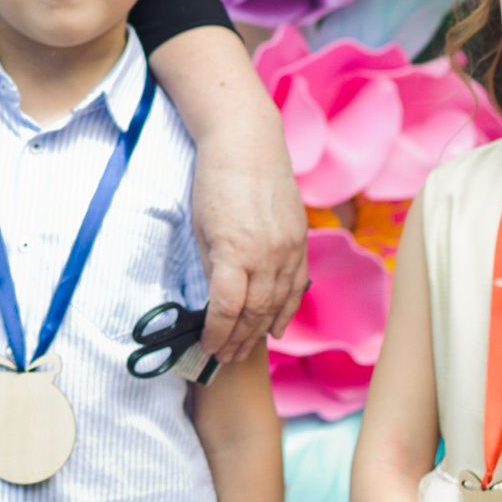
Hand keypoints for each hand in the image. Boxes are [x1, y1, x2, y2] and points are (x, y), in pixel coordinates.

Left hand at [193, 157, 309, 368]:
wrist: (247, 143)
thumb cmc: (214, 181)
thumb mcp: (200, 228)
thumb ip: (211, 268)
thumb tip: (214, 303)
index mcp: (234, 251)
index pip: (227, 309)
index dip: (216, 334)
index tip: (207, 347)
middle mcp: (267, 254)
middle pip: (255, 312)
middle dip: (238, 339)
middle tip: (225, 357)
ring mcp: (289, 248)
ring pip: (279, 303)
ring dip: (261, 330)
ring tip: (246, 349)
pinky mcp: (301, 239)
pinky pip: (297, 284)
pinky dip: (287, 308)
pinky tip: (277, 326)